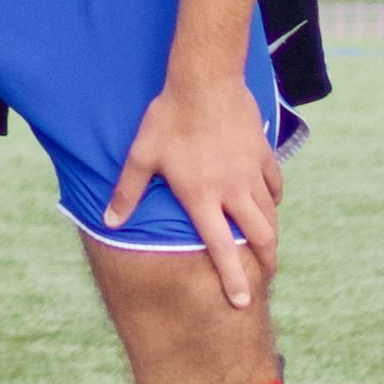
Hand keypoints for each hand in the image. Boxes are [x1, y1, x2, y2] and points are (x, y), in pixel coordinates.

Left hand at [112, 66, 281, 314]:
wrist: (204, 80)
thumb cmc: (168, 118)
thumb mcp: (141, 156)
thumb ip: (127, 192)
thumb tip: (109, 222)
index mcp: (202, 197)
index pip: (221, 247)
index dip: (232, 278)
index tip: (241, 303)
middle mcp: (231, 191)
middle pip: (260, 236)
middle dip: (266, 262)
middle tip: (266, 277)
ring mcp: (251, 172)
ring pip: (270, 213)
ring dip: (271, 233)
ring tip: (268, 247)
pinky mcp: (262, 154)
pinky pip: (274, 185)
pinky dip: (273, 199)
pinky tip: (269, 202)